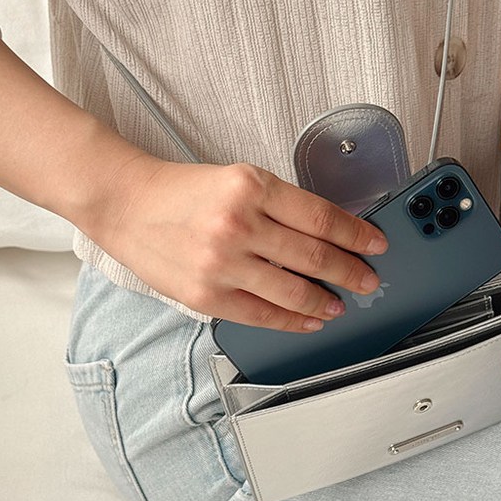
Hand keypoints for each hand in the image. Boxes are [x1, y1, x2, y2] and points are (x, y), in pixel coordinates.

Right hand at [98, 149, 388, 326]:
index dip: (355, 234)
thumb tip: (326, 234)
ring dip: (324, 300)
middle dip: (350, 271)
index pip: (319, 216)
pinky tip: (309, 320)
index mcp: (251, 186)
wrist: (125, 204)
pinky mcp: (205, 295)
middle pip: (312, 255)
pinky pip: (261, 315)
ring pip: (292, 290)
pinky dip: (292, 320)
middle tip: (368, 279)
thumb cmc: (181, 190)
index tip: (374, 244)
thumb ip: (278, 205)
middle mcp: (238, 224)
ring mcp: (221, 263)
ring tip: (341, 303)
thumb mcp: (237, 179)